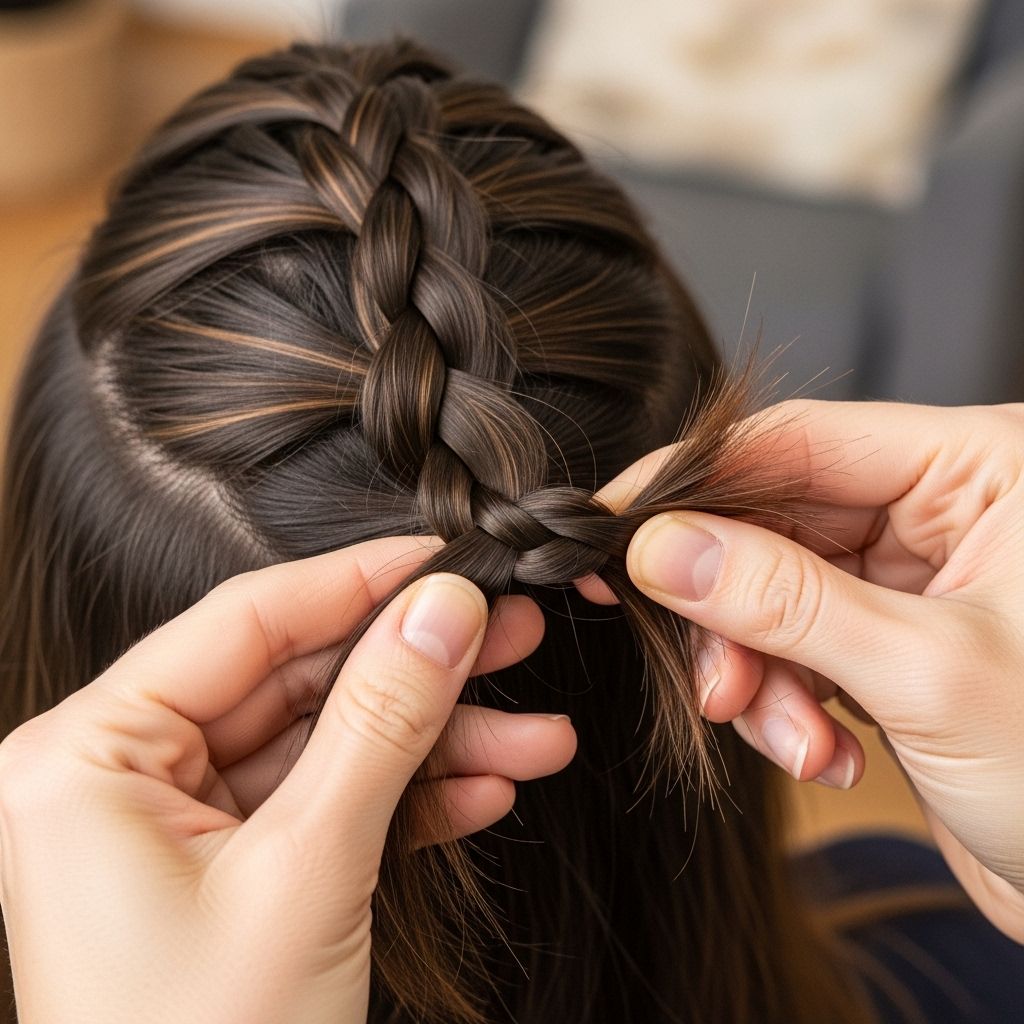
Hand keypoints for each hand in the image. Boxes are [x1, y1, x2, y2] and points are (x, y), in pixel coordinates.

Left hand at [0, 537, 574, 1023]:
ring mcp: (180, 829)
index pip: (243, 625)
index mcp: (86, 759)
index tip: (445, 558)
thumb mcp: (309, 872)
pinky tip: (484, 794)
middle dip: (415, 670)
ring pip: (327, 748)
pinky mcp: (232, 872)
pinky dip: (407, 804)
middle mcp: (122, 780)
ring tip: (533, 738)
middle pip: (296, 683)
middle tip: (508, 635)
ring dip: (435, 746)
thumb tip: (443, 610)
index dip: (358, 583)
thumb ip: (381, 723)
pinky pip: (327, 808)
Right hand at [585, 400, 1023, 941]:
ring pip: (771, 593)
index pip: (800, 441)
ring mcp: (911, 579)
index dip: (694, 480)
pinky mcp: (887, 642)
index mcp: (981, 470)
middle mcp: (942, 511)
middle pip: (773, 523)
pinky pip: (793, 647)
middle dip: (732, 610)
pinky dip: (785, 704)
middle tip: (708, 674)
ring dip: (757, 672)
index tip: (614, 521)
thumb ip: (783, 601)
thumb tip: (664, 549)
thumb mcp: (925, 673)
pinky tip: (821, 753)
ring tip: (790, 737)